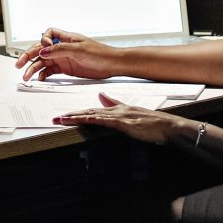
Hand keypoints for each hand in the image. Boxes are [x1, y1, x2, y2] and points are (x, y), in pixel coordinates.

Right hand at [17, 30, 130, 82]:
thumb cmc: (100, 54)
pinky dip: (44, 74)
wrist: (112, 65)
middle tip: (19, 64)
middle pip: (41, 49)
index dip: (42, 40)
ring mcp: (63, 58)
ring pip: (44, 61)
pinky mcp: (66, 68)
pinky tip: (40, 78)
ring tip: (26, 76)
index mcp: (66, 38)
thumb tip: (42, 51)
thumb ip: (59, 50)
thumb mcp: (78, 50)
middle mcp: (63, 47)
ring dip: (34, 68)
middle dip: (29, 56)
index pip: (48, 34)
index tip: (44, 49)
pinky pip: (51, 70)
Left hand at [52, 96, 195, 146]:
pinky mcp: (123, 123)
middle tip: (54, 118)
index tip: (63, 115)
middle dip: (70, 115)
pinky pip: (103, 121)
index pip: (92, 110)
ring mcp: (119, 116)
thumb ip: (115, 103)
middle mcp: (115, 110)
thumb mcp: (131, 111)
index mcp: (116, 109)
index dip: (77, 112)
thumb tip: (101, 97)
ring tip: (60, 120)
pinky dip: (90, 119)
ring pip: (91, 115)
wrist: (168, 125)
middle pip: (88, 111)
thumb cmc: (153, 122)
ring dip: (74, 117)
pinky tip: (80, 119)